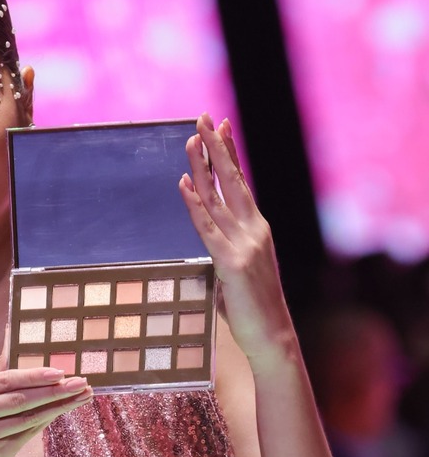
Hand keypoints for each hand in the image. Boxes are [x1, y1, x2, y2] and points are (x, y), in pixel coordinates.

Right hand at [0, 361, 91, 456]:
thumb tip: (14, 339)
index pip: (4, 380)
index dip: (35, 375)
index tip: (61, 371)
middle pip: (18, 398)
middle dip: (53, 390)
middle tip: (80, 382)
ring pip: (26, 418)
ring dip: (57, 406)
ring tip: (80, 396)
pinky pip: (26, 434)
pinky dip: (45, 422)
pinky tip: (61, 412)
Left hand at [179, 113, 294, 368]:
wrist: (273, 338)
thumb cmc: (254, 311)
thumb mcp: (238, 274)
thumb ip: (225, 253)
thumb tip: (209, 245)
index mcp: (257, 230)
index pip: (241, 184)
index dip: (230, 154)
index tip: (222, 127)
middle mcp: (254, 230)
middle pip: (232, 180)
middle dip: (216, 147)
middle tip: (204, 118)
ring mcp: (244, 244)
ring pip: (218, 198)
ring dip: (202, 166)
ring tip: (190, 139)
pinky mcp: (232, 263)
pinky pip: (207, 228)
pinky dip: (194, 204)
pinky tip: (183, 183)